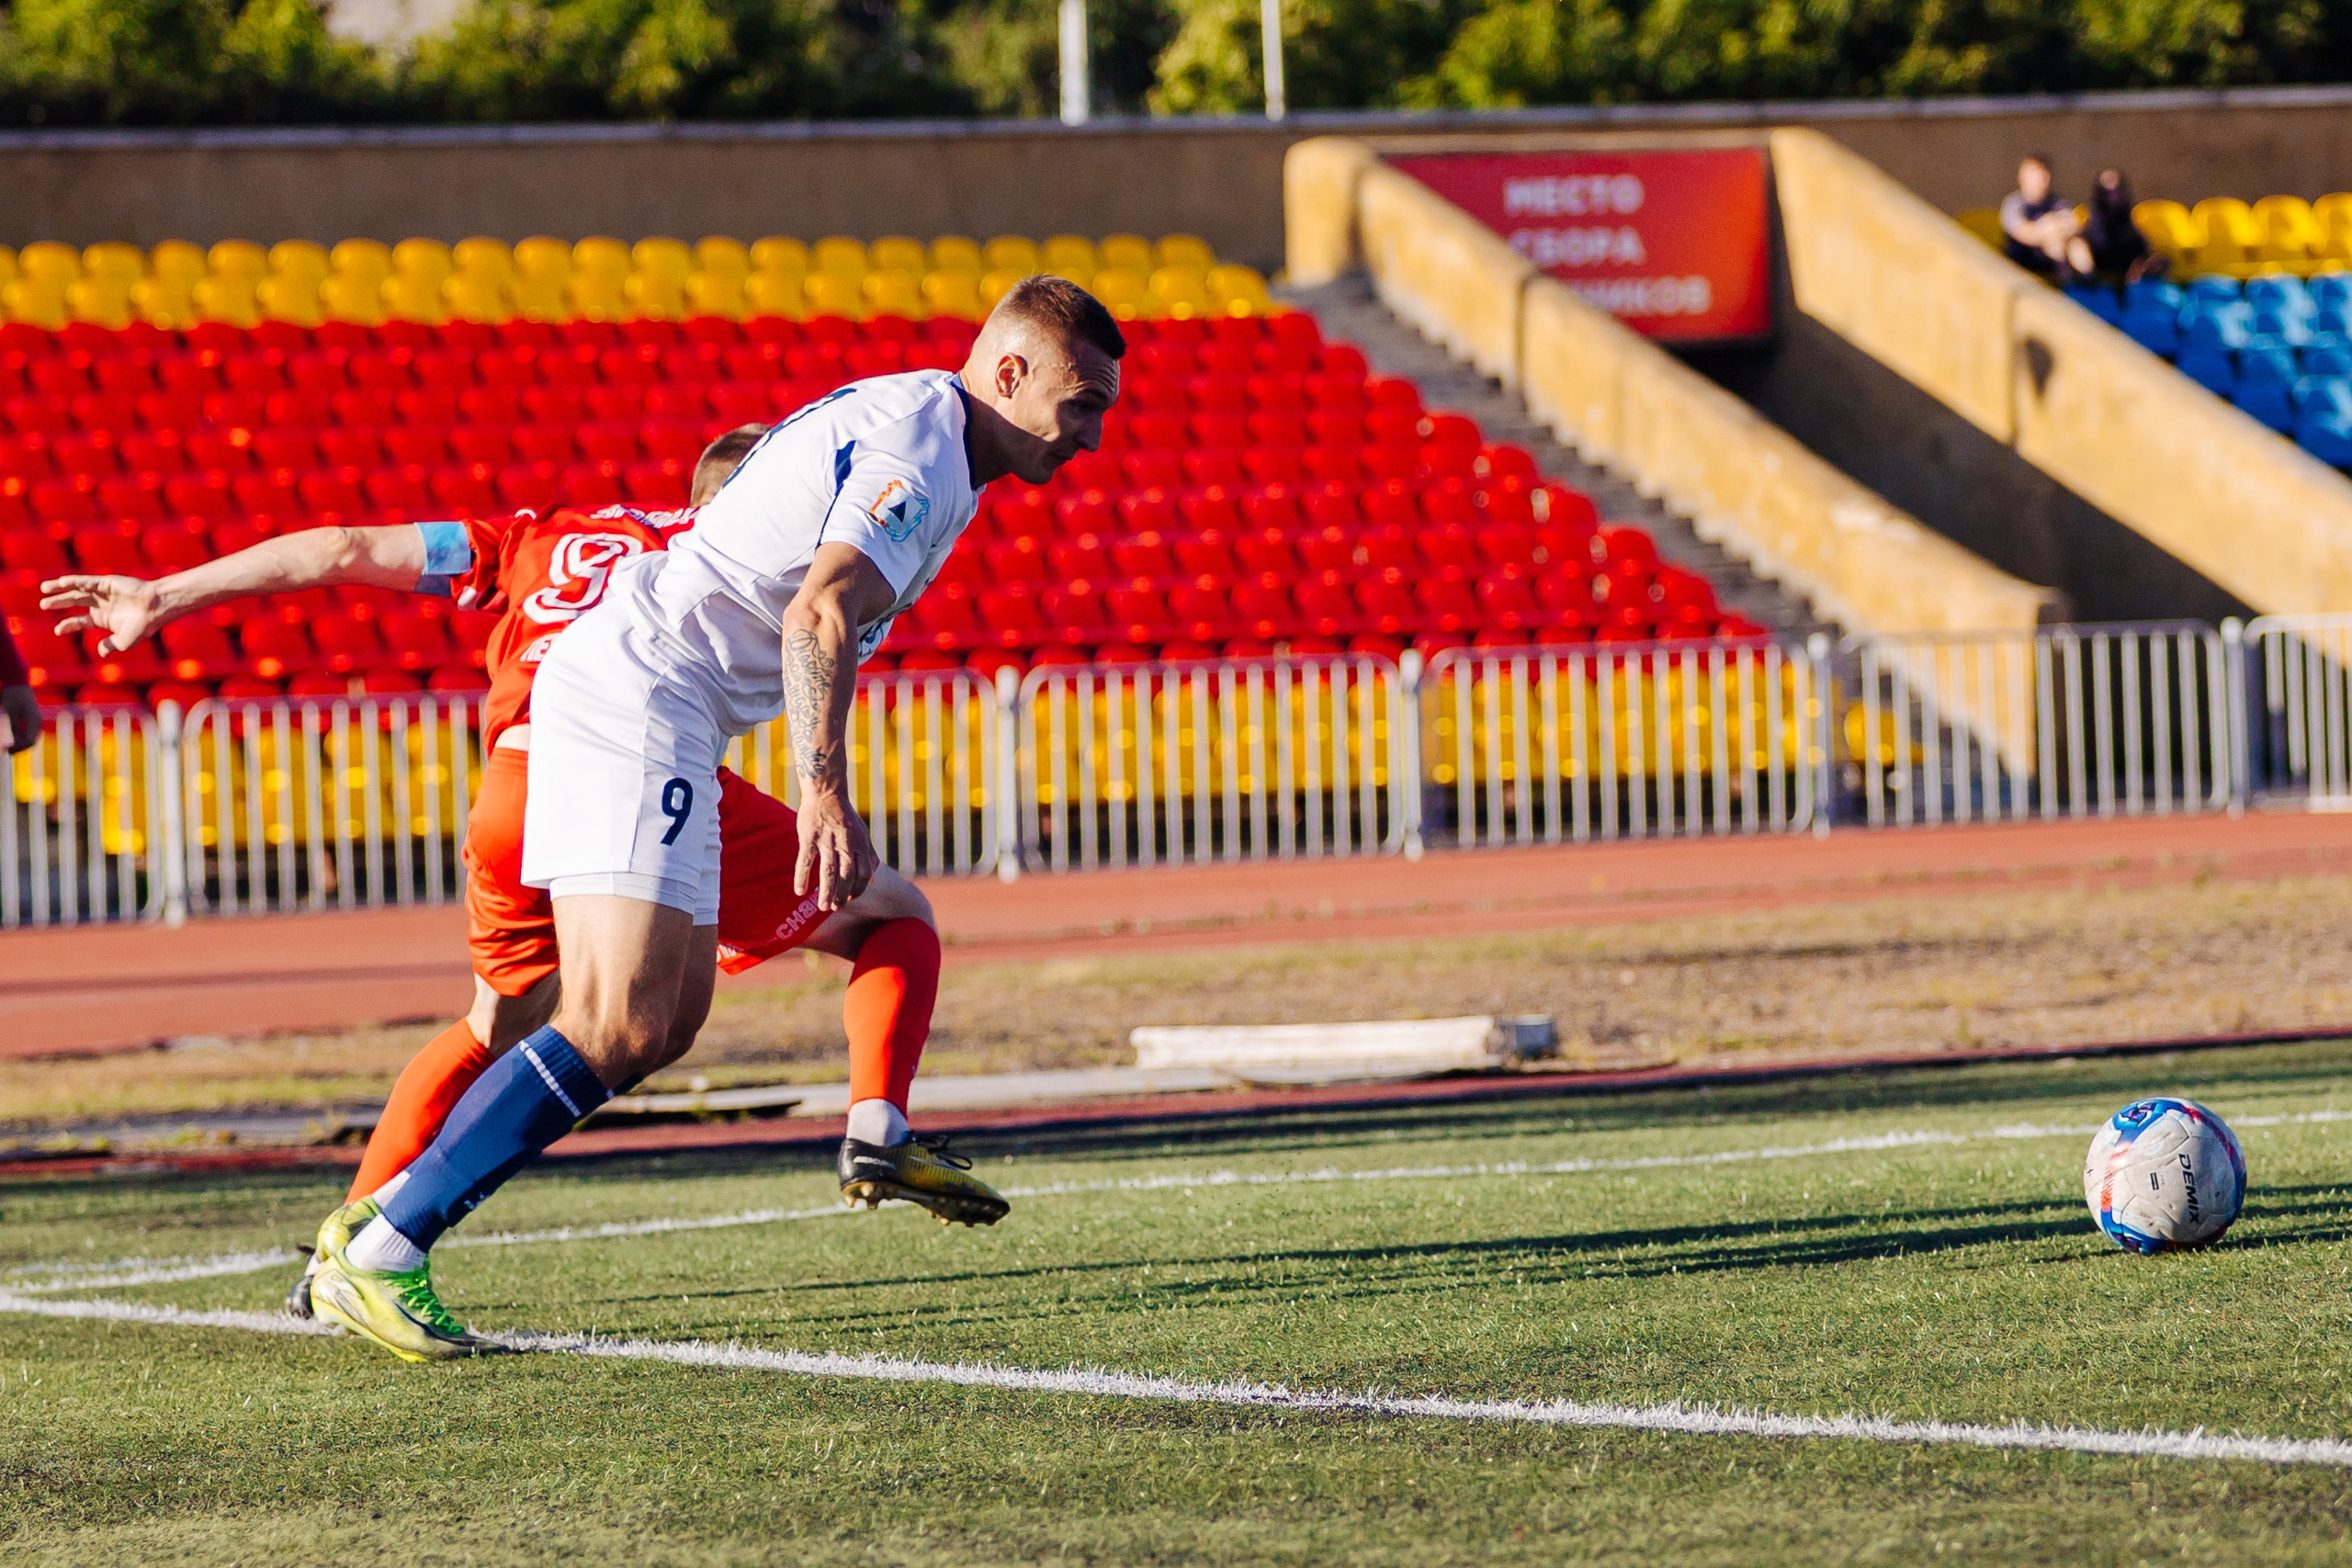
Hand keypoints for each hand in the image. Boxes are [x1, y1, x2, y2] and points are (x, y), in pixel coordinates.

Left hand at [0, 684, 36, 754]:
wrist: (18, 682)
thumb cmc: (13, 696)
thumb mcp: (10, 713)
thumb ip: (13, 728)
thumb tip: (12, 744)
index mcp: (34, 721)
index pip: (29, 741)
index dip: (18, 748)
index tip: (5, 750)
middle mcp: (37, 722)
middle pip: (31, 741)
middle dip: (19, 748)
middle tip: (6, 752)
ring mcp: (36, 721)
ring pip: (30, 738)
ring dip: (20, 744)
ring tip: (7, 747)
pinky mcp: (32, 719)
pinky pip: (28, 733)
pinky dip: (20, 738)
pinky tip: (12, 739)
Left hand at [39, 574, 165, 654]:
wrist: (157, 608)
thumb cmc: (144, 625)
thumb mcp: (125, 641)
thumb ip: (110, 646)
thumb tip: (99, 652)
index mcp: (104, 619)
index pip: (80, 621)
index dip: (67, 625)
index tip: (57, 630)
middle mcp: (101, 604)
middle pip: (74, 602)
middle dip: (58, 602)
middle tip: (43, 605)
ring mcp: (103, 593)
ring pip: (76, 590)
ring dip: (60, 589)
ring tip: (43, 589)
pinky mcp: (106, 582)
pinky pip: (87, 581)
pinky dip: (74, 581)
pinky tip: (61, 582)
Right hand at [794, 787, 877, 911]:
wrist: (826, 792)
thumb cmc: (845, 816)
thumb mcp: (862, 834)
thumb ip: (869, 856)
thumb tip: (872, 879)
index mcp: (860, 843)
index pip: (863, 873)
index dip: (858, 888)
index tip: (851, 899)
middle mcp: (845, 844)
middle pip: (847, 875)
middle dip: (843, 894)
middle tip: (836, 908)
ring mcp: (827, 841)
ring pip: (828, 871)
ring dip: (826, 891)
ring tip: (823, 907)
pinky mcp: (809, 837)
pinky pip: (805, 861)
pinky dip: (802, 876)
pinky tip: (799, 891)